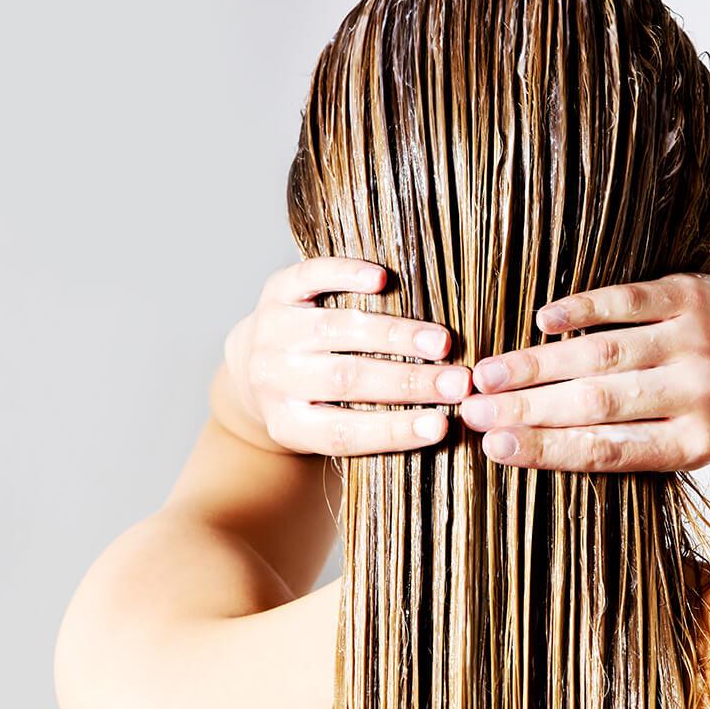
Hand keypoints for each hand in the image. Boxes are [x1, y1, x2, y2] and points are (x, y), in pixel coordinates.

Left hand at [223, 257, 471, 454]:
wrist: (252, 364)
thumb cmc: (309, 402)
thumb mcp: (324, 428)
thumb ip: (370, 428)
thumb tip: (440, 426)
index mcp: (287, 423)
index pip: (343, 433)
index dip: (394, 431)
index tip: (442, 426)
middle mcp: (274, 378)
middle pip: (346, 380)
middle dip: (408, 382)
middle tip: (458, 383)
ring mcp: (273, 331)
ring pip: (338, 330)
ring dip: (395, 336)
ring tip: (441, 342)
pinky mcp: (276, 290)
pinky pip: (310, 278)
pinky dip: (345, 275)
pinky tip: (382, 278)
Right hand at [459, 273, 709, 471]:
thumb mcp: (691, 441)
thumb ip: (628, 445)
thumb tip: (534, 448)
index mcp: (694, 443)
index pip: (607, 451)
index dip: (547, 450)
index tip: (493, 449)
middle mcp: (696, 394)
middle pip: (597, 403)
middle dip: (526, 408)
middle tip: (469, 410)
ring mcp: (694, 341)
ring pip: (603, 353)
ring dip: (539, 364)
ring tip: (487, 373)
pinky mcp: (690, 295)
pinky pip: (628, 301)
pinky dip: (582, 309)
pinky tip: (541, 321)